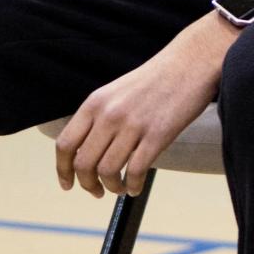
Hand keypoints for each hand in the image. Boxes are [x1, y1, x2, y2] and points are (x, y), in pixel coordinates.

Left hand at [54, 23, 232, 197]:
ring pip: (107, 171)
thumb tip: (89, 151)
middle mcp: (109, 114)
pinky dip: (133, 186)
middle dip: (87, 185)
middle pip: (83, 163)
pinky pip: (135, 171)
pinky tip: (136, 187)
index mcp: (95, 103)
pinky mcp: (157, 135)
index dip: (62, 170)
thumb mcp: (117, 92)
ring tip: (119, 188)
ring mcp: (133, 125)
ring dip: (111, 187)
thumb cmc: (157, 79)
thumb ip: (100, 118)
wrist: (191, 62)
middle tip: (96, 191)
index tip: (68, 184)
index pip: (66, 144)